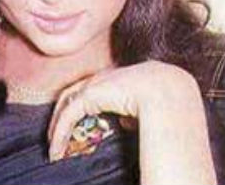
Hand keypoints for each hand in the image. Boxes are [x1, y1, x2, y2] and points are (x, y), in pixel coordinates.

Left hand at [46, 60, 200, 161]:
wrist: (169, 91)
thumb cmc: (167, 100)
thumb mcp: (148, 106)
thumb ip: (133, 111)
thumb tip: (126, 121)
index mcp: (120, 76)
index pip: (92, 89)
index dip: (82, 107)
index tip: (79, 127)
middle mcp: (105, 76)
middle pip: (74, 93)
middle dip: (63, 115)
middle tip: (58, 138)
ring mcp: (96, 82)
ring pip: (66, 104)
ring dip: (57, 127)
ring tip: (55, 148)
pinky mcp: (89, 94)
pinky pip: (68, 116)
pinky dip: (60, 133)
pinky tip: (57, 150)